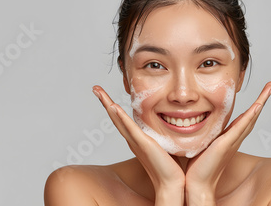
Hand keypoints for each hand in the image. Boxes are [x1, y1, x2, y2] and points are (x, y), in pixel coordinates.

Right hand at [92, 85, 184, 204]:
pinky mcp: (143, 144)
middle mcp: (132, 140)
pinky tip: (113, 106)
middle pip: (115, 117)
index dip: (113, 106)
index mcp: (137, 140)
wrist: (172, 183)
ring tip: (98, 91)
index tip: (106, 94)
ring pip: (118, 119)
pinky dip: (120, 117)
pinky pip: (129, 128)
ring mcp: (136, 142)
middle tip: (95, 88)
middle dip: (104, 101)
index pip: (122, 120)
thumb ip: (164, 132)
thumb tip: (174, 120)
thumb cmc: (171, 167)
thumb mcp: (165, 143)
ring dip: (107, 104)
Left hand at [184, 81, 270, 204]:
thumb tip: (190, 118)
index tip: (260, 93)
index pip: (243, 118)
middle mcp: (234, 138)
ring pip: (250, 118)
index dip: (253, 105)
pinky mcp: (226, 144)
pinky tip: (258, 105)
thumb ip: (202, 132)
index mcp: (228, 137)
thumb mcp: (201, 142)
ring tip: (270, 88)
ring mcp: (232, 140)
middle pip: (252, 115)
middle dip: (263, 99)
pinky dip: (251, 116)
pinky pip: (241, 127)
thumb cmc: (196, 167)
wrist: (197, 183)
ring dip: (261, 101)